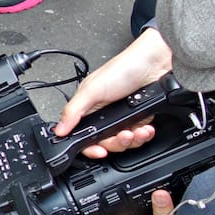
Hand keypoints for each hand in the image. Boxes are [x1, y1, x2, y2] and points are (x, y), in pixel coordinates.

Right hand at [54, 28, 173, 158]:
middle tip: (123, 135)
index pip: (83, 136)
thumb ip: (74, 111)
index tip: (99, 151)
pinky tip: (146, 128)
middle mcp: (104, 115)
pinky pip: (139, 136)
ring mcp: (122, 117)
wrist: (155, 63)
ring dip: (132, 140)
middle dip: (116, 143)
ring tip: (137, 130)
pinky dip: (144, 135)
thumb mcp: (92, 90)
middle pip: (106, 143)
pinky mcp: (139, 118)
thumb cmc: (123, 69)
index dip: (90, 147)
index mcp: (88, 108)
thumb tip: (59, 129)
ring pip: (123, 142)